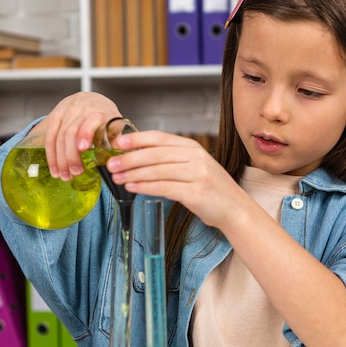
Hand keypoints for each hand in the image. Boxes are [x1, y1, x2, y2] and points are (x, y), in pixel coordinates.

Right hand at [33, 91, 121, 179]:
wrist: (92, 100)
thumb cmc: (106, 118)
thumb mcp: (114, 127)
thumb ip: (115, 142)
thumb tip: (116, 161)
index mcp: (99, 112)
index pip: (90, 122)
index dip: (85, 134)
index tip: (83, 149)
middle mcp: (81, 110)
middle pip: (71, 133)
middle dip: (71, 155)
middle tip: (75, 173)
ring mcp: (66, 112)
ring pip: (59, 136)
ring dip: (60, 159)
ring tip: (64, 176)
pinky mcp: (55, 115)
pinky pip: (50, 136)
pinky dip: (51, 154)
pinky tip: (54, 168)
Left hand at [105, 130, 245, 229]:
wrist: (234, 209)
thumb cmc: (210, 190)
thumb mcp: (193, 167)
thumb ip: (171, 161)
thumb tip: (137, 158)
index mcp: (192, 147)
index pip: (159, 138)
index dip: (136, 139)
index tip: (117, 143)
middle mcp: (195, 157)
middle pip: (155, 154)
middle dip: (129, 158)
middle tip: (110, 163)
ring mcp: (197, 174)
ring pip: (157, 170)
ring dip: (133, 174)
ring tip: (117, 177)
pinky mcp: (196, 192)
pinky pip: (164, 188)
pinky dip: (145, 187)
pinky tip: (133, 188)